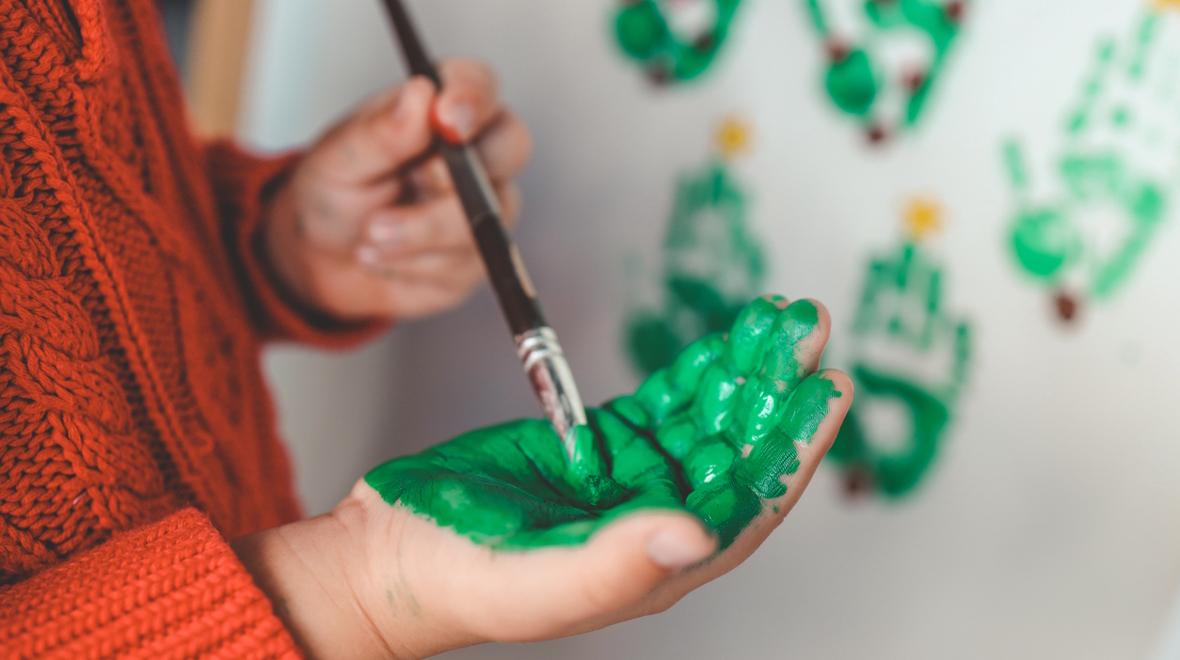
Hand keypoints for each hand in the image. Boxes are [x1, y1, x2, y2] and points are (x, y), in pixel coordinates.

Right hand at [234, 295, 851, 657]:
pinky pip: (663, 398)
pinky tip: (727, 338)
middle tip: (810, 327)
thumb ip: (615, 563)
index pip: (747, 505)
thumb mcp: (534, 580)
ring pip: (705, 415)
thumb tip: (697, 536)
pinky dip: (696, 367)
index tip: (825, 393)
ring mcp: (628, 478)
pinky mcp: (598, 443)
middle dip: (776, 389)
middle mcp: (655, 519)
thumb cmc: (453, 580)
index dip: (792, 450)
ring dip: (745, 368)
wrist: (386, 550)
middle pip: (736, 448)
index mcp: (656, 565)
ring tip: (783, 319)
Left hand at [262, 60, 531, 321]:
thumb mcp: (339, 159)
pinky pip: (465, 262)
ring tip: (371, 234)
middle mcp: (476, 154)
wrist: (326, 261)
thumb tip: (420, 95)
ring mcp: (487, 206)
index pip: (481, 86)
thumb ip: (382, 131)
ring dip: (418, 230)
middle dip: (454, 175)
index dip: (473, 98)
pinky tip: (385, 256)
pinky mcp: (480, 256)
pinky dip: (414, 263)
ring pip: (484, 216)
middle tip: (409, 184)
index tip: (447, 120)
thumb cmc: (336, 196)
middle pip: (512, 145)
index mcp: (441, 111)